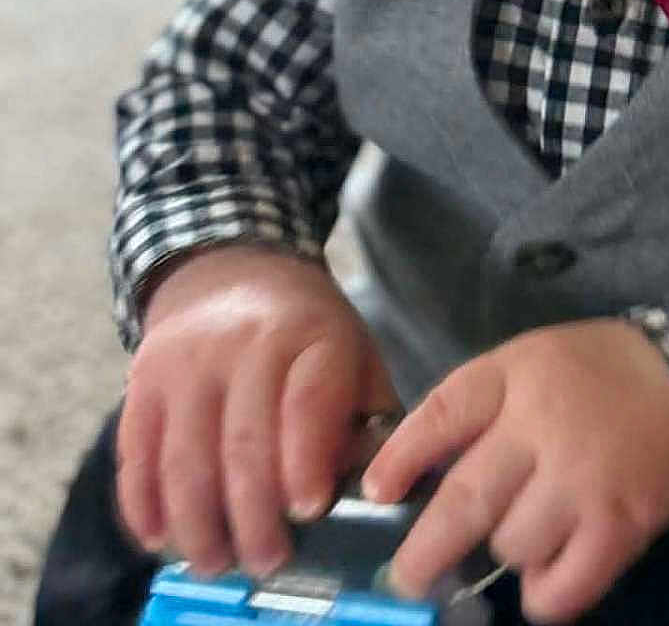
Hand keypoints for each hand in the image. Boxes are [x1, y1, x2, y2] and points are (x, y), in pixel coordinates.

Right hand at [116, 244, 397, 578]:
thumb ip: (366, 418)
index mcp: (312, 335)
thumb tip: (370, 488)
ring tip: (217, 563)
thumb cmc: (309, 331)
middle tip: (267, 562)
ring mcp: (187, 360)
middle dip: (254, 515)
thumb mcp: (355, 354)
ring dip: (198, 523)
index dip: (306, 461)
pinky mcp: (142, 379)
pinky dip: (144, 505)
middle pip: (243, 440)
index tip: (309, 512)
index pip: (307, 401)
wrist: (234, 269)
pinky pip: (136, 453)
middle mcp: (246, 342)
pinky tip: (160, 539)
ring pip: (185, 456)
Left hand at [362, 319, 668, 623]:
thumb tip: (414, 475)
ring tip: (529, 531)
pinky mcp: (620, 523)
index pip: (444, 413)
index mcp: (517, 375)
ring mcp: (583, 478)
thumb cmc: (597, 373)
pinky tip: (546, 579)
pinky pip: (562, 588)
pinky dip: (544, 596)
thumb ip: (481, 406)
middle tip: (408, 578)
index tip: (376, 493)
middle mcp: (544, 426)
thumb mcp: (533, 360)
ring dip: (508, 552)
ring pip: (511, 547)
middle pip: (465, 501)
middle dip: (425, 551)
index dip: (402, 457)